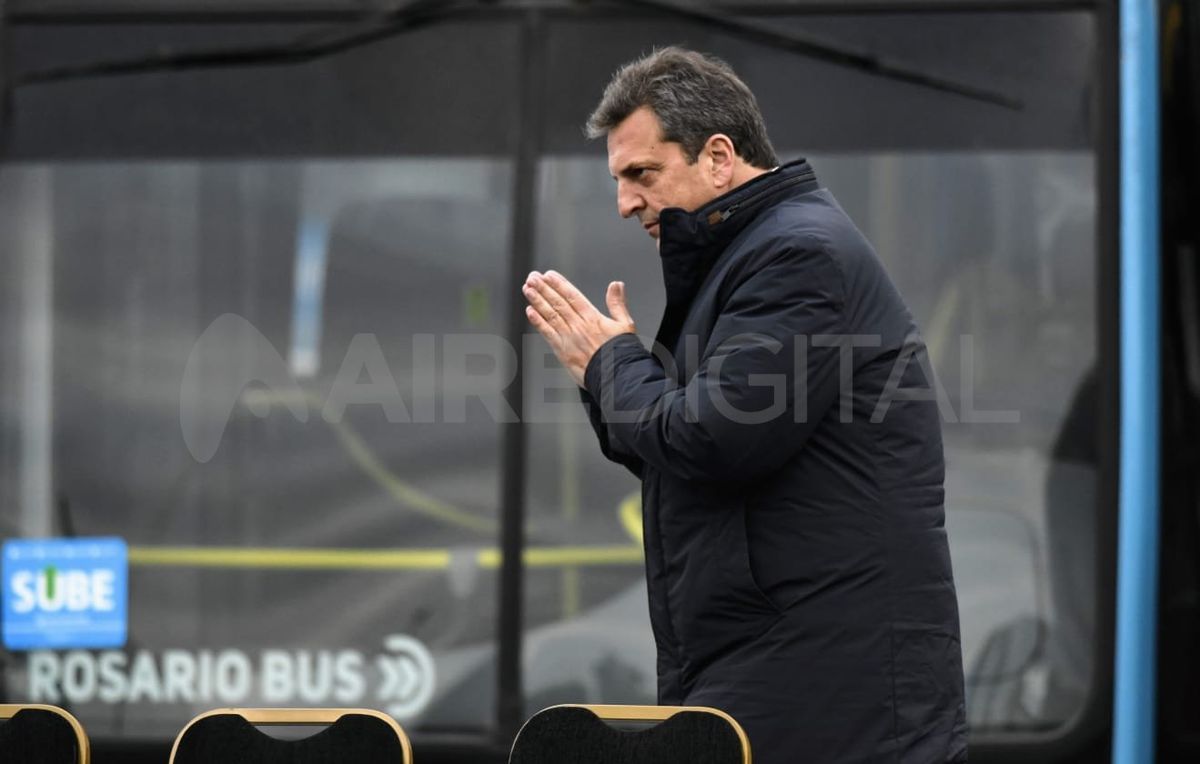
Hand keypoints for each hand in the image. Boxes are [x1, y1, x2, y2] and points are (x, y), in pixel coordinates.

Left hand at [523, 270, 636, 386]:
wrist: (616, 377)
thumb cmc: (621, 354)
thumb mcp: (625, 325)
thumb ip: (618, 303)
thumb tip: (616, 285)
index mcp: (593, 318)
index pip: (573, 296)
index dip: (559, 284)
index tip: (549, 275)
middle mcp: (578, 326)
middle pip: (558, 302)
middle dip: (544, 288)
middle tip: (533, 278)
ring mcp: (569, 338)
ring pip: (550, 315)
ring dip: (537, 301)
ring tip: (528, 289)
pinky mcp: (562, 351)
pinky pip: (547, 333)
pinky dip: (538, 322)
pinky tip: (530, 312)